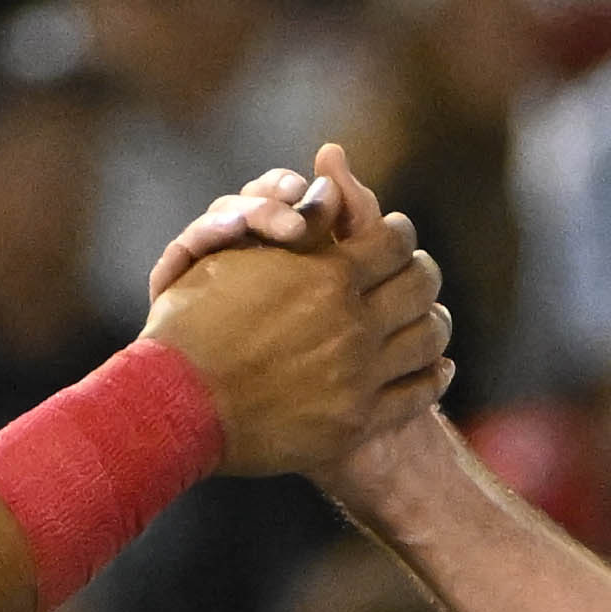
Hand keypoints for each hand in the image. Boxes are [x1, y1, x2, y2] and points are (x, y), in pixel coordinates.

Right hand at [142, 144, 449, 476]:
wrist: (175, 406)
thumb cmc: (192, 323)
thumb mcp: (231, 256)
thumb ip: (290, 220)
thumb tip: (331, 189)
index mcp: (327, 277)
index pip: (396, 241)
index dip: (398, 235)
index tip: (395, 238)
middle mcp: (352, 325)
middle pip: (421, 285)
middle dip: (420, 273)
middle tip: (415, 275)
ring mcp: (358, 377)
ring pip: (428, 338)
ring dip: (433, 323)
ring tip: (429, 319)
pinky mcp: (356, 422)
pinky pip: (418, 393)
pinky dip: (433, 376)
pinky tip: (435, 368)